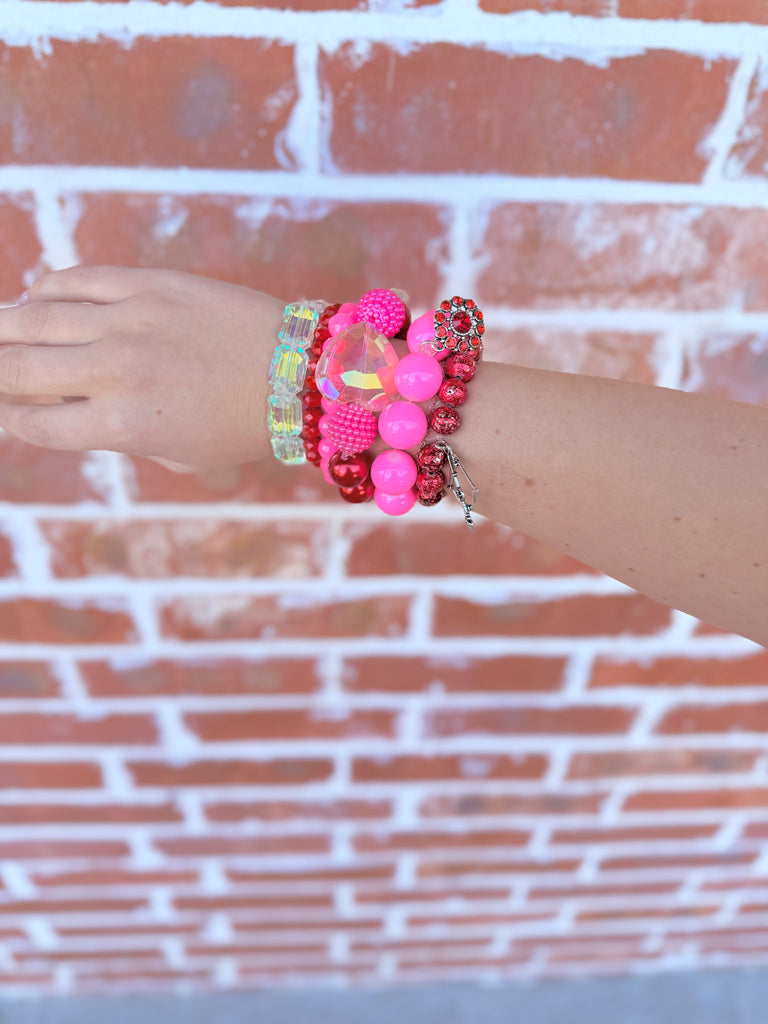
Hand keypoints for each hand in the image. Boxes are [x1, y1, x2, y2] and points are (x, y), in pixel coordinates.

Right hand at [0, 265, 284, 471]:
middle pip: (18, 369)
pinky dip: (47, 288)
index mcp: (120, 426)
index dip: (10, 420)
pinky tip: (36, 296)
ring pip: (36, 318)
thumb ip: (122, 438)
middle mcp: (113, 373)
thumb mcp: (179, 455)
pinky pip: (78, 278)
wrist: (299, 373)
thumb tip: (75, 416)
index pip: (36, 424)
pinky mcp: (148, 284)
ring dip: (6, 328)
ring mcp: (127, 322)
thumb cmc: (242, 426)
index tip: (7, 413)